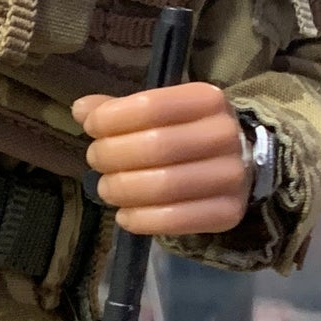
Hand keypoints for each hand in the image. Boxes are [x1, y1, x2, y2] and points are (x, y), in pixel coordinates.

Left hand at [73, 81, 251, 238]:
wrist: (240, 165)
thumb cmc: (187, 133)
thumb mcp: (160, 112)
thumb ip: (120, 110)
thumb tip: (80, 109)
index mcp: (208, 99)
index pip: (151, 106)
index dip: (112, 118)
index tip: (92, 128)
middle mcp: (225, 134)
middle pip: (155, 146)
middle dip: (112, 155)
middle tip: (96, 162)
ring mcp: (231, 176)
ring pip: (164, 185)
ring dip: (123, 190)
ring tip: (107, 188)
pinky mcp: (229, 212)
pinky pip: (176, 220)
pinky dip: (141, 220)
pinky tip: (125, 216)